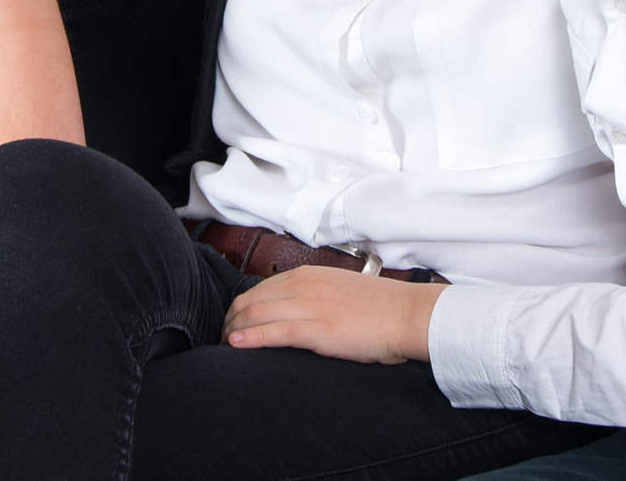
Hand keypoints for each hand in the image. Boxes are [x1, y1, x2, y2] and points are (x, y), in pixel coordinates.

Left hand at [221, 266, 443, 364]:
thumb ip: (312, 296)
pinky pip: (274, 332)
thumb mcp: (337, 291)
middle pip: (249, 302)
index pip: (257, 290)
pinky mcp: (317, 329)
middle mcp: (302, 286)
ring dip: (233, 332)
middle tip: (221, 342)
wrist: (404, 314)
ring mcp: (309, 306)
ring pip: (255, 316)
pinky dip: (249, 339)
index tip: (231, 327)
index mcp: (306, 275)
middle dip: (229, 323)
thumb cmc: (377, 307)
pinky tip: (234, 346)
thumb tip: (292, 313)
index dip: (238, 310)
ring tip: (223, 349)